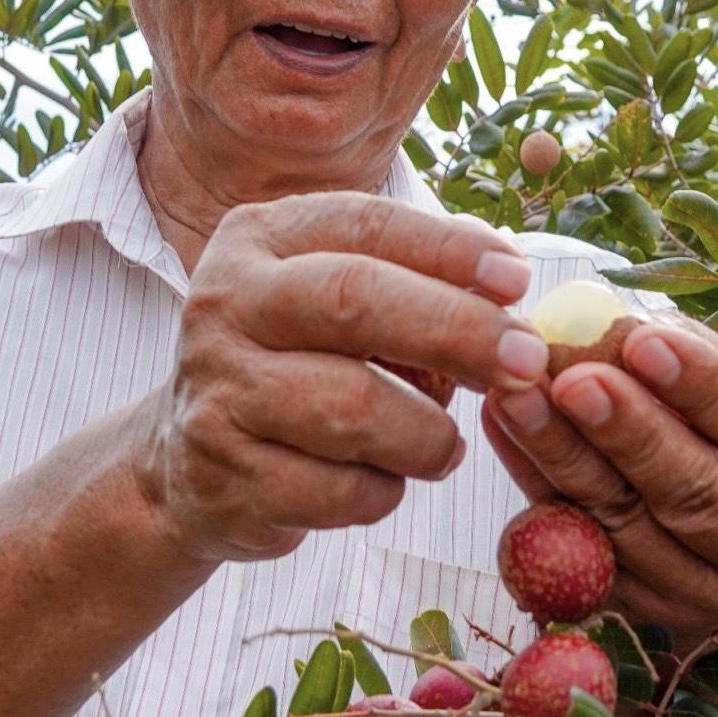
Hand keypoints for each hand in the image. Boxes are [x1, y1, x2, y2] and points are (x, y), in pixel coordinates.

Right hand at [136, 194, 548, 561]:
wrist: (190, 461)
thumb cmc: (301, 363)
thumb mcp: (345, 301)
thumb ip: (420, 282)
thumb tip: (510, 286)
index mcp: (262, 239)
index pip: (367, 225)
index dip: (449, 249)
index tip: (518, 280)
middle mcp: (225, 303)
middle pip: (355, 300)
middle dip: (456, 329)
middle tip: (527, 361)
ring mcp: (215, 391)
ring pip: (352, 407)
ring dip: (426, 434)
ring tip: (443, 445)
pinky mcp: (221, 476)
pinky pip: (338, 490)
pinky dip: (385, 491)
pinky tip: (382, 481)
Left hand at [482, 313, 717, 633]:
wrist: (712, 519)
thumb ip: (679, 353)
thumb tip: (610, 321)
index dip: (703, 387)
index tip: (643, 342)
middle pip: (697, 495)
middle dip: (630, 433)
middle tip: (572, 379)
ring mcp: (709, 599)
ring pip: (627, 527)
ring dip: (564, 457)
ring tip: (517, 395)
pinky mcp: (642, 615)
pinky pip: (578, 552)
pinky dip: (534, 486)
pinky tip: (503, 428)